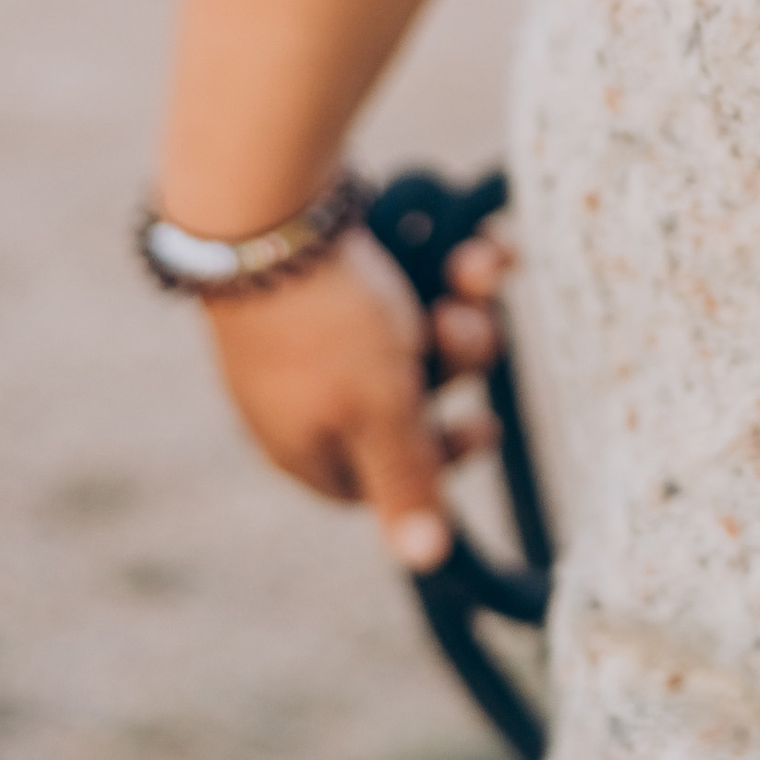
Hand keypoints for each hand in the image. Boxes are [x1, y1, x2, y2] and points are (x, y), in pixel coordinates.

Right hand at [204, 221, 511, 573]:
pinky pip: (414, 274)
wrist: (269, 198)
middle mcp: (308, 389)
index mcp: (303, 441)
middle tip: (467, 326)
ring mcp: (320, 322)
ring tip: (474, 269)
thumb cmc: (325, 320)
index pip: (378, 481)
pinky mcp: (338, 262)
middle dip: (458, 357)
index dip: (439, 459)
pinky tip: (490, 244)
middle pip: (411, 397)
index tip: (484, 424)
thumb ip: (406, 480)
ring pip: (420, 328)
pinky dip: (456, 262)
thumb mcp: (378, 408)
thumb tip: (426, 561)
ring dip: (465, 302)